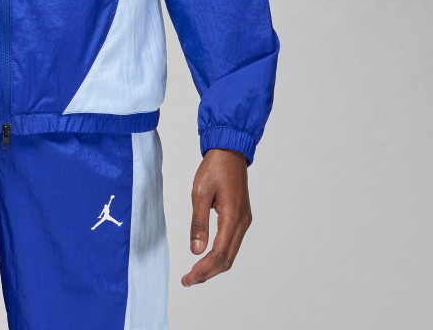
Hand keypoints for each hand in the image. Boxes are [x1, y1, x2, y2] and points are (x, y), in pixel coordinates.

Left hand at [181, 148, 251, 286]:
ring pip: (231, 253)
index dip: (204, 270)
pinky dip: (220, 254)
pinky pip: (232, 243)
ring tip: (195, 273)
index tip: (188, 278)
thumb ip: (198, 222)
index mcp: (232, 217)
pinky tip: (207, 256)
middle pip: (228, 259)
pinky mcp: (242, 217)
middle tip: (189, 280)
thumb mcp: (200, 192)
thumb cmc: (214, 168)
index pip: (219, 254)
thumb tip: (196, 251)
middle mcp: (242, 223)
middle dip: (208, 273)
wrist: (230, 151)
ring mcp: (244, 220)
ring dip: (214, 266)